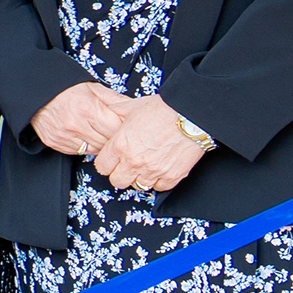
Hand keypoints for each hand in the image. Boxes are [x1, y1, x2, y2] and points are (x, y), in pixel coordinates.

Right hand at [30, 81, 129, 158]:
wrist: (36, 92)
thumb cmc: (65, 89)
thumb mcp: (94, 88)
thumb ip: (115, 100)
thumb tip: (134, 108)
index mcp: (88, 110)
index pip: (116, 130)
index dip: (124, 129)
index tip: (125, 126)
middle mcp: (76, 126)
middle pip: (107, 142)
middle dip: (114, 138)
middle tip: (115, 131)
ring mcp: (65, 137)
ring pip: (94, 150)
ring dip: (101, 144)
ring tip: (101, 133)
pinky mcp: (56, 143)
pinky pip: (79, 152)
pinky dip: (86, 146)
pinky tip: (87, 136)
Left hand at [89, 93, 207, 194]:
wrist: (191, 115)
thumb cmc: (162, 109)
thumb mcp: (130, 106)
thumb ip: (112, 109)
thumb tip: (102, 105)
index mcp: (120, 145)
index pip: (102, 167)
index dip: (106, 163)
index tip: (112, 159)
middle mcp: (134, 161)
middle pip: (117, 181)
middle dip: (120, 173)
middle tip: (127, 164)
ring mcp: (153, 171)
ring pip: (138, 186)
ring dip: (139, 177)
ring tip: (145, 164)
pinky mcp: (172, 176)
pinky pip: (159, 187)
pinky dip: (159, 180)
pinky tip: (160, 168)